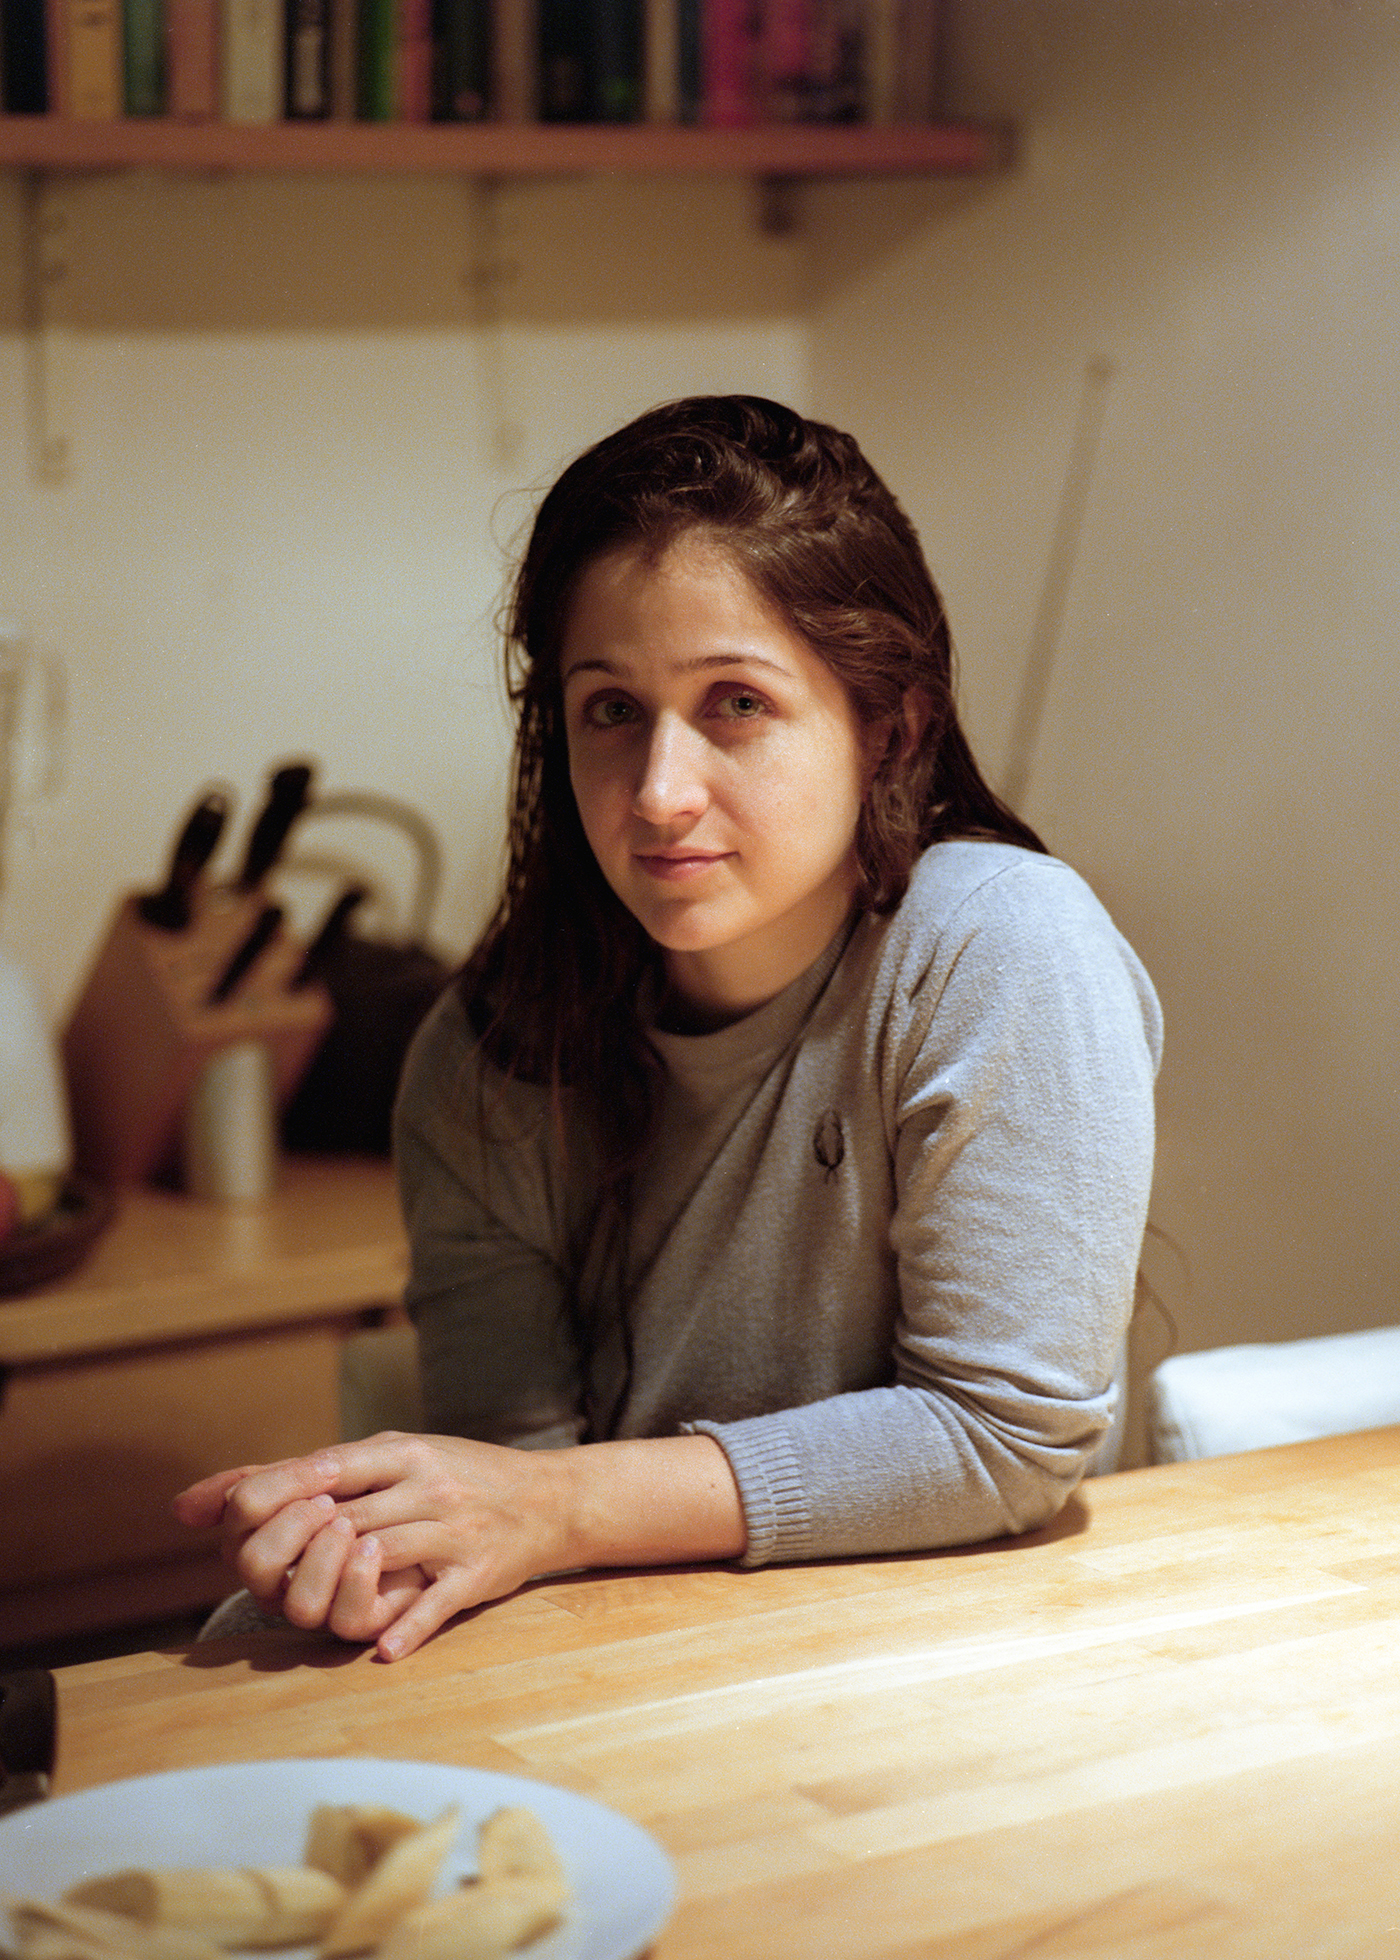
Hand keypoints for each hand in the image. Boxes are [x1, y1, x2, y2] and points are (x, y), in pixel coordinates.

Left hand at [175, 1433, 570, 1660]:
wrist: (549, 1499)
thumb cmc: (455, 1476)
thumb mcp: (392, 1457)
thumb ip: (308, 1473)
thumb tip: (193, 1503)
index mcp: (402, 1453)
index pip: (326, 1468)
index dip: (277, 1494)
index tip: (237, 1517)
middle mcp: (427, 1487)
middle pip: (346, 1517)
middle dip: (299, 1544)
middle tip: (267, 1566)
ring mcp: (453, 1531)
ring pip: (383, 1555)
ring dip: (342, 1578)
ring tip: (311, 1597)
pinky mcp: (477, 1573)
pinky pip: (439, 1602)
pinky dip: (409, 1625)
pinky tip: (381, 1649)